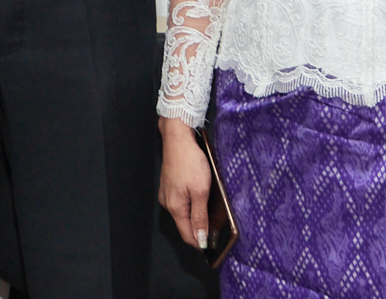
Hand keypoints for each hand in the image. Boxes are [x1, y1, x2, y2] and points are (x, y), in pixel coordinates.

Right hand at [158, 117, 213, 250]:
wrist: (177, 137)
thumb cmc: (190, 163)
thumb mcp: (200, 191)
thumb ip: (199, 216)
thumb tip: (199, 239)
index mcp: (175, 208)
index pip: (187, 235)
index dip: (201, 243)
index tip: (215, 246)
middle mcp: (168, 203)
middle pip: (185, 225)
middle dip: (200, 230)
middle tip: (218, 230)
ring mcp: (167, 193)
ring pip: (183, 213)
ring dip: (196, 217)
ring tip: (212, 214)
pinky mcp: (169, 185)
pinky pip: (181, 202)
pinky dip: (192, 205)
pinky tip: (201, 199)